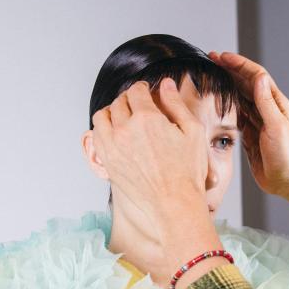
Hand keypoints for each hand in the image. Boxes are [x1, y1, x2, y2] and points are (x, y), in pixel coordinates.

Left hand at [91, 79, 221, 287]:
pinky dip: (103, 130)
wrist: (174, 204)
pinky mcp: (107, 161)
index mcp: (147, 118)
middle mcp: (125, 129)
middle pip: (119, 102)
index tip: (147, 92)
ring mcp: (112, 146)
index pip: (136, 91)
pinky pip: (96, 136)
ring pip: (102, 116)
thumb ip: (176, 104)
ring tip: (124, 118)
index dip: (143, 88)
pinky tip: (116, 134)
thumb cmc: (188, 171)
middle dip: (129, 100)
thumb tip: (166, 84)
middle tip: (138, 106)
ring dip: (113, 112)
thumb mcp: (193, 131)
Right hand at [211, 51, 288, 229]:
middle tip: (211, 60)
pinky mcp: (251, 134)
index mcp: (275, 103)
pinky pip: (237, 115)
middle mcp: (266, 109)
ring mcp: (258, 121)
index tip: (221, 57)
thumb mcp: (276, 126)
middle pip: (246, 83)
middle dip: (229, 69)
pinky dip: (227, 106)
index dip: (238, 64)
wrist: (287, 180)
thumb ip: (266, 103)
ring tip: (211, 76)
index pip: (256, 75)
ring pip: (240, 97)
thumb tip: (259, 78)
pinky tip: (218, 102)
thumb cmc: (286, 155)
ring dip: (227, 84)